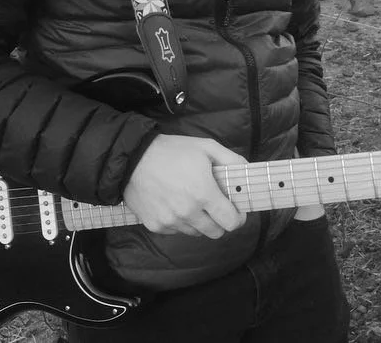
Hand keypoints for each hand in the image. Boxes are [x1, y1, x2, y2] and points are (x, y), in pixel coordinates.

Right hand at [123, 133, 246, 237]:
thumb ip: (232, 161)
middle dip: (220, 221)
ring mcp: (170, 221)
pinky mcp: (155, 226)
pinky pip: (177, 230)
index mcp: (204, 194)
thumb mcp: (207, 147)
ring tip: (192, 201)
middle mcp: (188, 212)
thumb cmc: (173, 151)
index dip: (238, 218)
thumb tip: (248, 174)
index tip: (236, 210)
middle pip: (216, 232)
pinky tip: (175, 203)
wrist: (132, 158)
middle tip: (215, 205)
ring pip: (196, 233)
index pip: (231, 222)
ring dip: (200, 222)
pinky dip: (180, 222)